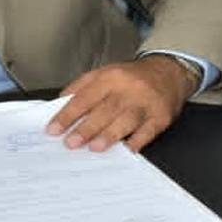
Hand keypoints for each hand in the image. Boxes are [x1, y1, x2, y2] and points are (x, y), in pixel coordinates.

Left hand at [45, 55, 196, 152]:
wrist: (168, 72)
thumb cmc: (131, 77)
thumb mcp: (105, 73)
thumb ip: (81, 87)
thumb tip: (59, 106)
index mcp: (110, 77)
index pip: (85, 97)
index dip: (68, 114)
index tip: (53, 129)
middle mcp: (128, 89)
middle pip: (105, 109)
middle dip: (87, 127)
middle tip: (70, 143)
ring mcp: (146, 103)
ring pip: (126, 119)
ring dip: (110, 135)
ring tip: (94, 148)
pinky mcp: (161, 116)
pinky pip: (148, 131)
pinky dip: (137, 142)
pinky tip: (127, 150)